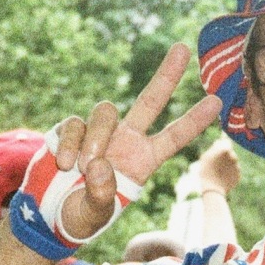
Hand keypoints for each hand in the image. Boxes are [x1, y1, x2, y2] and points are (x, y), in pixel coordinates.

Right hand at [55, 43, 221, 241]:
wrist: (49, 213)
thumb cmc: (80, 217)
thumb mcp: (95, 215)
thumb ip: (101, 195)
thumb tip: (99, 164)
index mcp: (142, 161)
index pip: (173, 138)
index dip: (193, 120)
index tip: (216, 102)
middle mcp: (125, 141)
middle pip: (149, 101)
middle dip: (166, 75)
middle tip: (182, 48)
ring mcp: (100, 133)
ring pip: (105, 112)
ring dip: (95, 138)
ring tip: (80, 168)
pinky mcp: (73, 130)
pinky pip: (74, 124)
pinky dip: (69, 143)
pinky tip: (63, 164)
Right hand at [195, 137, 241, 196]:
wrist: (213, 188)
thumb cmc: (207, 171)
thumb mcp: (206, 157)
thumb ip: (214, 148)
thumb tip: (219, 142)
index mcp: (225, 149)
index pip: (226, 141)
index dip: (224, 142)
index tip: (223, 140)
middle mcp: (234, 156)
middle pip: (230, 153)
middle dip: (225, 155)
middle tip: (217, 161)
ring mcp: (237, 166)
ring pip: (232, 162)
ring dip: (227, 165)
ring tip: (218, 171)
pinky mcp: (238, 175)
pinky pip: (234, 171)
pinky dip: (229, 173)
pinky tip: (222, 177)